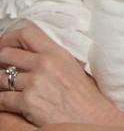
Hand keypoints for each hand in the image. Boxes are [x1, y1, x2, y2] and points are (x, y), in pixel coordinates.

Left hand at [0, 23, 117, 126]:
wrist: (89, 117)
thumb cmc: (82, 94)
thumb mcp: (71, 64)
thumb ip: (51, 54)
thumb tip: (30, 51)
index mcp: (56, 52)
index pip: (26, 33)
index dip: (10, 37)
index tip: (4, 43)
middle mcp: (44, 64)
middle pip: (7, 53)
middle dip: (1, 61)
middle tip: (2, 67)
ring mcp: (34, 82)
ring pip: (1, 78)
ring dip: (1, 83)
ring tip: (7, 86)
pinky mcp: (27, 102)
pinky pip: (2, 99)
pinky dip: (2, 102)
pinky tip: (7, 102)